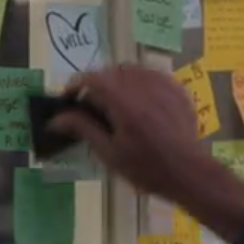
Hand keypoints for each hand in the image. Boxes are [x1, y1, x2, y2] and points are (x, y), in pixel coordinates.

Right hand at [50, 65, 208, 199]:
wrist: (188, 173)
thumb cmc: (145, 168)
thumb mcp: (109, 153)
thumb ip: (83, 128)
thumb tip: (56, 119)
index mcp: (123, 101)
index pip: (92, 78)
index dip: (75, 85)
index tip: (69, 100)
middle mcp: (143, 85)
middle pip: (111, 71)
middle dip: (97, 83)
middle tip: (90, 106)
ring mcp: (163, 85)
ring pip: (132, 70)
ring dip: (118, 81)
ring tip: (114, 103)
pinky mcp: (177, 90)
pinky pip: (152, 76)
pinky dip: (139, 83)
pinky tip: (138, 102)